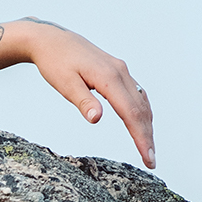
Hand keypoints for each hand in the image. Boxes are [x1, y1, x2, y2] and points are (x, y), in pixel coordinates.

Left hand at [19, 18, 155, 167]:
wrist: (50, 39)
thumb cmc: (54, 62)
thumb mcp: (64, 83)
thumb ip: (83, 101)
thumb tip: (97, 119)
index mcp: (109, 77)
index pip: (131, 113)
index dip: (141, 138)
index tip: (148, 159)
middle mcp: (120, 72)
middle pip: (141, 109)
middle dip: (147, 137)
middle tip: (151, 162)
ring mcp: (121, 70)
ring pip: (142, 101)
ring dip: (147, 125)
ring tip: (147, 148)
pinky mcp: (117, 70)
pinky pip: (136, 93)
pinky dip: (142, 111)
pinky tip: (141, 123)